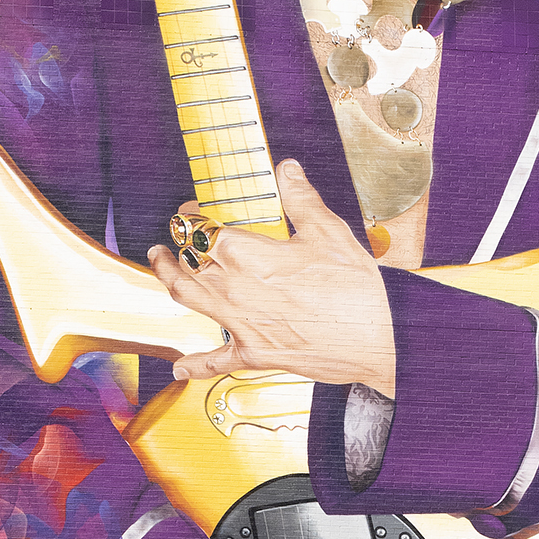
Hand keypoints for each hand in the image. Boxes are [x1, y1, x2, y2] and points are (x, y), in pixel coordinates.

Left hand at [146, 161, 397, 392]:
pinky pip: (215, 360)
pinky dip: (195, 363)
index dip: (192, 216)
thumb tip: (288, 172)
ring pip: (188, 299)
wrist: (376, 343)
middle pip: (188, 262)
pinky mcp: (253, 354)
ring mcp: (239, 324)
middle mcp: (234, 290)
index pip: (203, 229)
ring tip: (162, 267)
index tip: (192, 210)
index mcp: (248, 255)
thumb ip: (301, 201)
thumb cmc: (356, 294)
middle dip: (176, 245)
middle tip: (172, 236)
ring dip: (169, 280)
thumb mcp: (330, 235)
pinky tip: (180, 366)